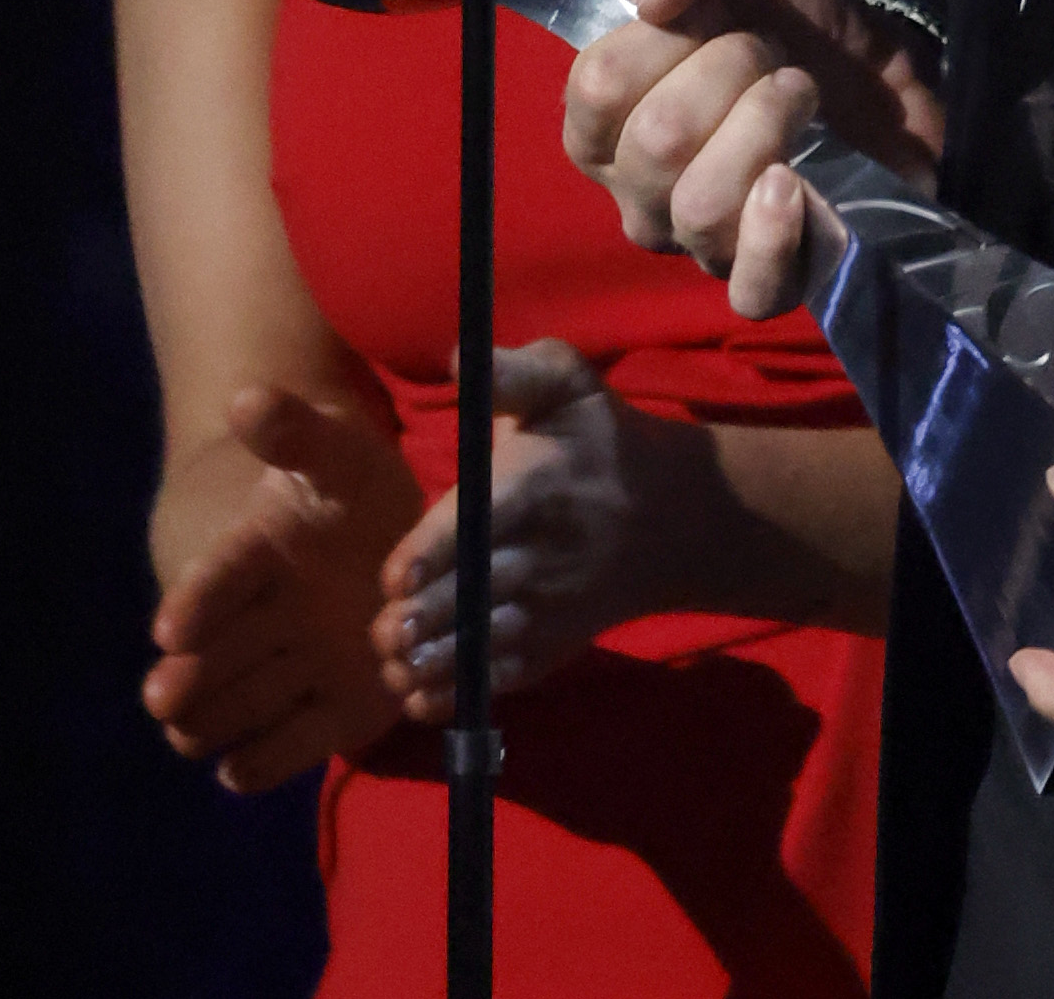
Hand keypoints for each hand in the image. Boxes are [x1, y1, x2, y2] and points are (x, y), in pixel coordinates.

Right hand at [144, 386, 422, 791]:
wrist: (393, 541)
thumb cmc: (352, 491)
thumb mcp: (337, 453)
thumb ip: (296, 432)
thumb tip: (247, 398)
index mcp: (259, 553)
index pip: (222, 575)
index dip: (198, 598)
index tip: (170, 624)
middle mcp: (265, 620)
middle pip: (218, 655)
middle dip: (191, 675)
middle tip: (165, 692)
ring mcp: (297, 669)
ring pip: (241, 705)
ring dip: (217, 719)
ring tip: (190, 732)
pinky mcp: (335, 713)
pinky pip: (290, 747)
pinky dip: (264, 762)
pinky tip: (238, 771)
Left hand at [372, 340, 685, 716]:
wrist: (672, 516)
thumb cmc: (602, 440)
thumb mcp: (567, 384)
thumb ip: (513, 372)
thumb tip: (455, 358)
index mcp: (535, 488)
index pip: (479, 527)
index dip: (433, 555)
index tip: (395, 579)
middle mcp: (539, 556)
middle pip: (471, 598)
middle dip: (421, 621)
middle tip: (381, 632)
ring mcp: (546, 610)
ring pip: (481, 646)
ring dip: (432, 663)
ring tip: (391, 667)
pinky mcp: (550, 647)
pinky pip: (499, 678)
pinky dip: (458, 694)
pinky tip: (416, 696)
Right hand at [563, 0, 942, 318]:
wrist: (883, 75)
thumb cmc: (789, 25)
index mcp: (609, 123)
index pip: (596, 87)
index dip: (665, 37)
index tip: (714, 18)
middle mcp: (639, 195)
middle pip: (656, 141)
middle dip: (730, 70)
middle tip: (771, 55)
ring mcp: (700, 245)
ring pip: (702, 204)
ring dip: (766, 126)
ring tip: (800, 95)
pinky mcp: (768, 281)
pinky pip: (748, 287)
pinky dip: (771, 234)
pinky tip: (795, 184)